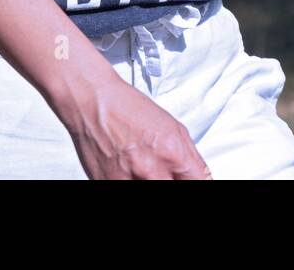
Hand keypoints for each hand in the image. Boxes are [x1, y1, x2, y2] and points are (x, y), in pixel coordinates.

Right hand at [61, 73, 212, 180]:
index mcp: (172, 153)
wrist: (92, 100)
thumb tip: (200, 177)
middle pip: (175, 191)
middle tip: (164, 173)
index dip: (194, 182)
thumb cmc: (128, 107)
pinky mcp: (107, 186)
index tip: (188, 179)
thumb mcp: (172, 127)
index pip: (199, 183)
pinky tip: (128, 170)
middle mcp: (151, 171)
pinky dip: (130, 181)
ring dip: (152, 181)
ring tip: (144, 169)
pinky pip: (126, 191)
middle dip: (172, 181)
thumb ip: (190, 158)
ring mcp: (127, 181)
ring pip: (152, 193)